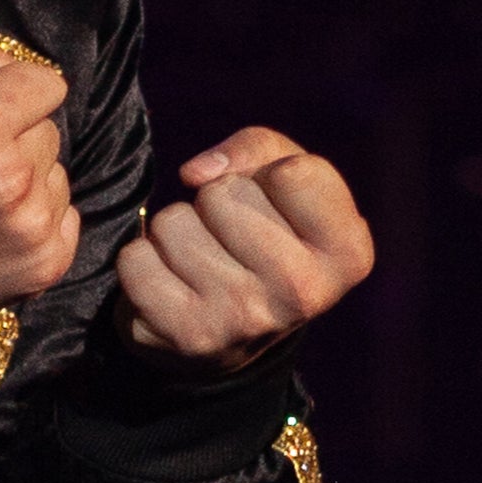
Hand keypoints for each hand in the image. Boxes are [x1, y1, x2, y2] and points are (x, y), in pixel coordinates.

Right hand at [0, 39, 78, 331]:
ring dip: (24, 178)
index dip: (11, 89)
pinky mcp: (43, 266)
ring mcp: (31, 230)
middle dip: (13, 135)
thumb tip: (15, 63)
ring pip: (55, 173)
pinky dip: (33, 216)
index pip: (44, 83)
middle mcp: (12, 181)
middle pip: (49, 130)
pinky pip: (64, 216)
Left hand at [116, 126, 375, 373]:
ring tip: (202, 258)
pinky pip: (134, 259)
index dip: (269, 174)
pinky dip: (141, 260)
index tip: (272, 202)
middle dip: (215, 201)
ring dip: (175, 230)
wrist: (228, 327)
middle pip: (223, 195)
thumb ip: (257, 147)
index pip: (295, 174)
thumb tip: (194, 174)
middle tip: (230, 236)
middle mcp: (304, 293)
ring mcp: (245, 319)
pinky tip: (172, 282)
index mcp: (347, 254)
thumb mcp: (283, 178)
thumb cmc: (263, 231)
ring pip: (172, 222)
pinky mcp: (188, 335)